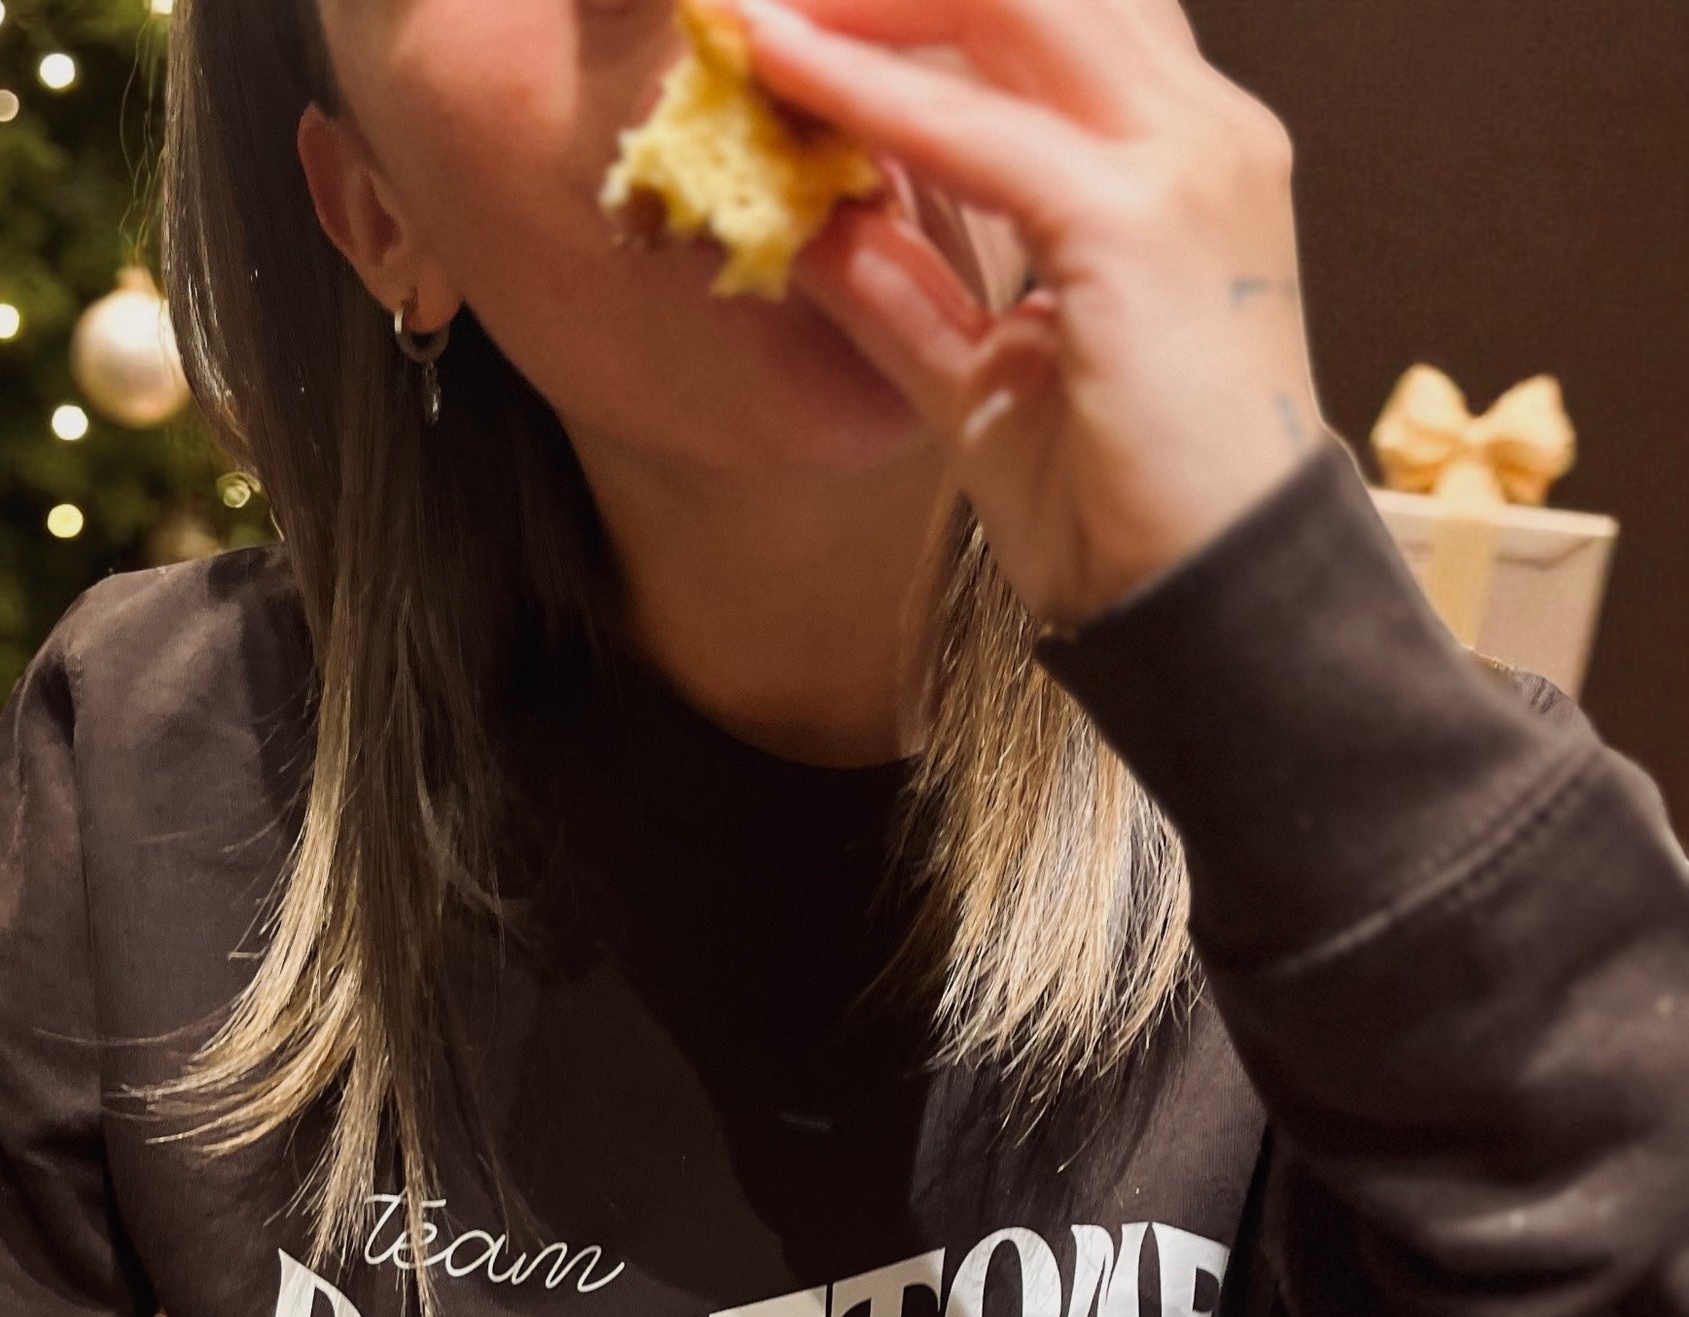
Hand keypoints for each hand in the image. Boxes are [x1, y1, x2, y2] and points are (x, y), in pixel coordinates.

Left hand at [732, 0, 1325, 630]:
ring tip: (763, 10)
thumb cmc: (1125, 508)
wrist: (1210, 600)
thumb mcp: (990, 380)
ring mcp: (1185, 164)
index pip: (1062, 15)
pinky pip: (975, 130)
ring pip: (1013, 4)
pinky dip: (867, 91)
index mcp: (1187, 155)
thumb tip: (808, 227)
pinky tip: (781, 70)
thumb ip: (910, 295)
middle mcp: (1202, 132)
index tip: (817, 5)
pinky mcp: (1136, 225)